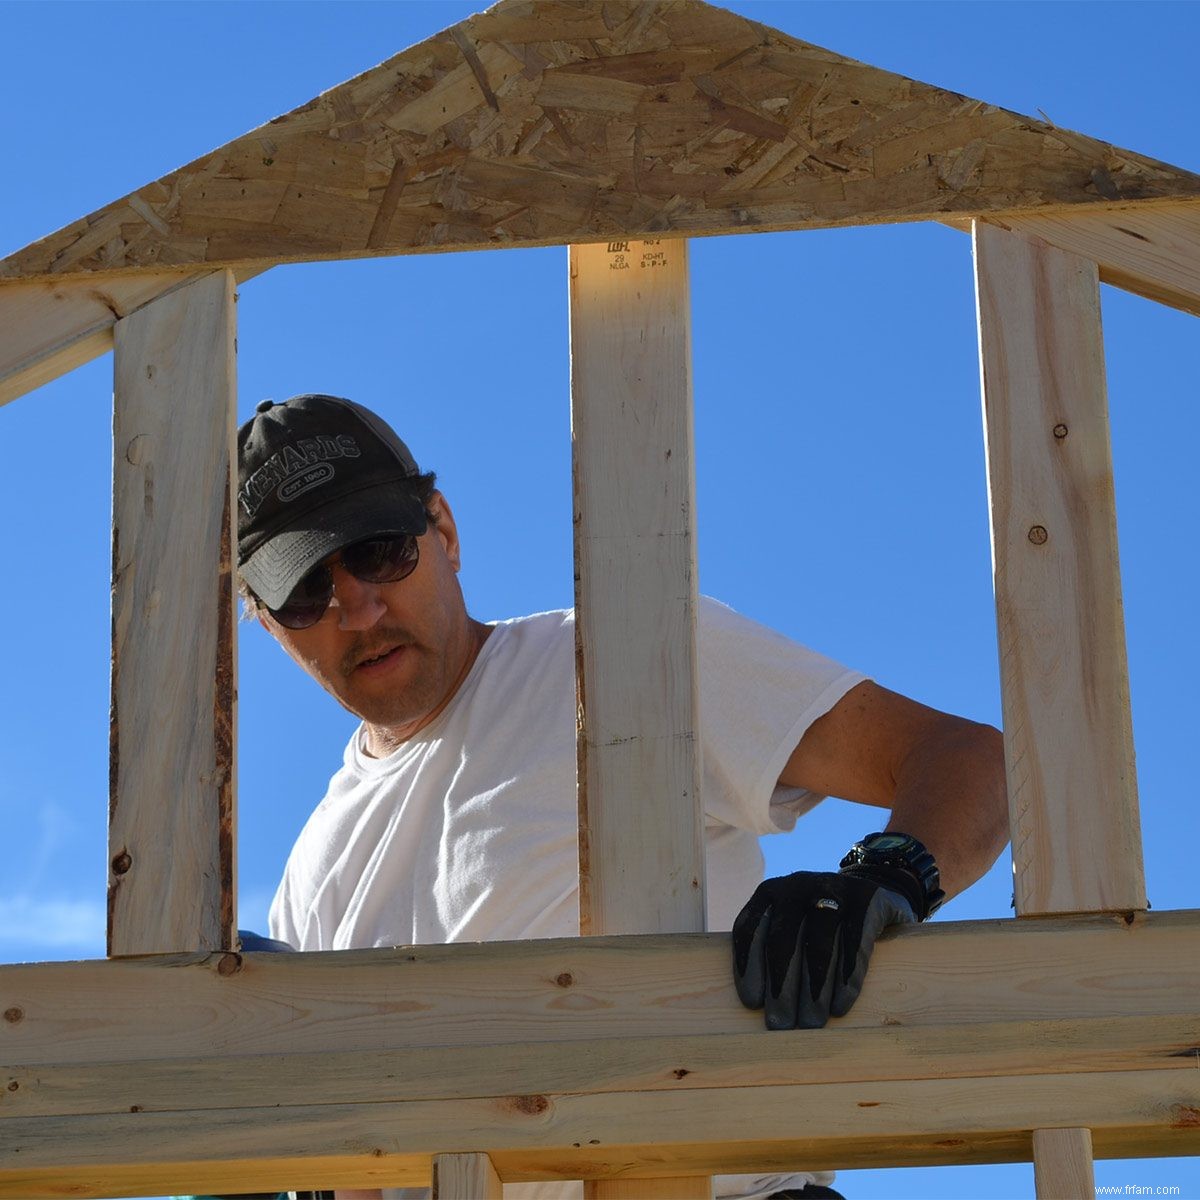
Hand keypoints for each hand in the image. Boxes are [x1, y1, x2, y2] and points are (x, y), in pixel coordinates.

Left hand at [731, 866, 918, 1029]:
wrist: (872, 891)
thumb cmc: (819, 924)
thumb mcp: (792, 923)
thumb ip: (772, 950)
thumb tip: (756, 1007)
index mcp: (770, 892)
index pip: (750, 929)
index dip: (748, 965)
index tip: (751, 1003)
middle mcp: (797, 885)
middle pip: (783, 942)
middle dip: (780, 988)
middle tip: (781, 1025)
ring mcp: (834, 888)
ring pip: (819, 946)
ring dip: (813, 991)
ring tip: (810, 1024)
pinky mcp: (868, 899)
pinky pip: (855, 944)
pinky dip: (847, 980)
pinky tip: (840, 1007)